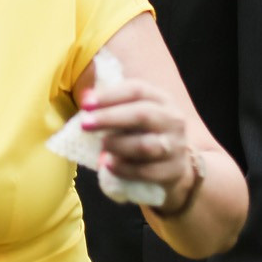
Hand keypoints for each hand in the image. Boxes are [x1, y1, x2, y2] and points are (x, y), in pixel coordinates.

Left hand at [75, 76, 197, 206]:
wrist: (174, 165)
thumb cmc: (144, 133)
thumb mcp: (134, 114)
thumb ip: (112, 105)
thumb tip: (85, 97)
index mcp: (161, 99)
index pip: (136, 90)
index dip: (109, 95)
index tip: (85, 103)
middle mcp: (172, 120)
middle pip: (142, 115)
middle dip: (110, 118)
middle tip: (85, 124)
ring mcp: (176, 146)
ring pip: (145, 145)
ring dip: (118, 145)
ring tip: (101, 147)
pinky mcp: (174, 171)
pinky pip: (146, 171)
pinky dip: (124, 169)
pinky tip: (109, 165)